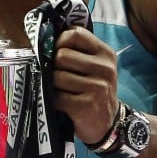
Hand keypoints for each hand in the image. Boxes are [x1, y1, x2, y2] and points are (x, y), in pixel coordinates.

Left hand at [51, 26, 119, 144]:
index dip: (60, 41)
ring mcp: (97, 87)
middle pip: (61, 55)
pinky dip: (56, 102)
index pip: (75, 34)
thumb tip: (47, 36)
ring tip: (66, 92)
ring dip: (54, 86)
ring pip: (57, 77)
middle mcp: (104, 68)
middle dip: (55, 67)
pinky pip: (57, 97)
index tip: (59, 52)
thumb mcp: (95, 66)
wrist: (109, 123)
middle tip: (63, 79)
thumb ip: (78, 50)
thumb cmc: (95, 90)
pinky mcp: (86, 105)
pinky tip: (65, 105)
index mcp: (105, 53)